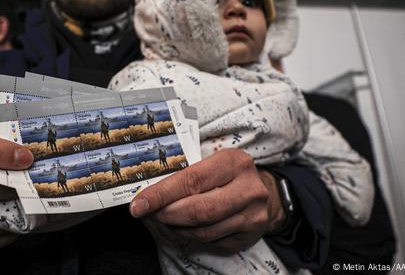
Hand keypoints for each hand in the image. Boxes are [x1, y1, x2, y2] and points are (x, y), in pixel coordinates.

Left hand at [129, 148, 284, 251]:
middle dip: (167, 214)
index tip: (139, 204)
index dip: (162, 194)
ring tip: (166, 219)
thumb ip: (184, 175)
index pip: (191, 180)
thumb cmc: (228, 175)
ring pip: (204, 230)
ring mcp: (253, 215)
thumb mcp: (212, 163)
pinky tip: (185, 227)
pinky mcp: (250, 236)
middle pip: (199, 210)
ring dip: (177, 227)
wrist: (265, 193)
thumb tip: (147, 194)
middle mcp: (248, 189)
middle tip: (150, 213)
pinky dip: (191, 236)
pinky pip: (212, 241)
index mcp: (234, 162)